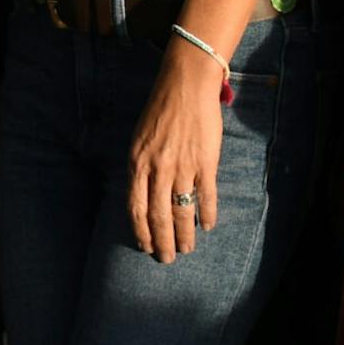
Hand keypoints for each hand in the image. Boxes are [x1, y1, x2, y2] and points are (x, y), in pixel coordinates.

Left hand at [127, 43, 227, 262]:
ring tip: (187, 249)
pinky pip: (206, 196)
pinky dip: (207, 214)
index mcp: (138, 163)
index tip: (145, 246)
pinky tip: (207, 225)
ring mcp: (183, 166)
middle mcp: (158, 168)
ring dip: (185, 234)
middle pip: (159, 216)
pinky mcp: (205, 162)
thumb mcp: (139, 139)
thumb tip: (142, 196)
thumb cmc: (159, 110)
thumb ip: (140, 167)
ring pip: (183, 211)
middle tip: (167, 259)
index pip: (136, 207)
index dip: (141, 231)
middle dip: (163, 241)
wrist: (185, 86)